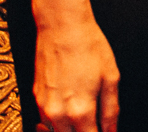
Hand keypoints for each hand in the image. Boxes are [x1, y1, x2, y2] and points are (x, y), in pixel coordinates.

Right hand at [32, 17, 119, 131]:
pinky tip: (68, 112)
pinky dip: (56, 124)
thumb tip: (112, 130)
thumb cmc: (88, 46)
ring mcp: (43, 107)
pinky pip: (44, 122)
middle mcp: (58, 114)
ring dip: (69, 131)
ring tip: (83, 121)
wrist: (62, 26)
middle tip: (94, 124)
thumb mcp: (111, 77)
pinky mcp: (35, 98)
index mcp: (80, 110)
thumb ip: (111, 110)